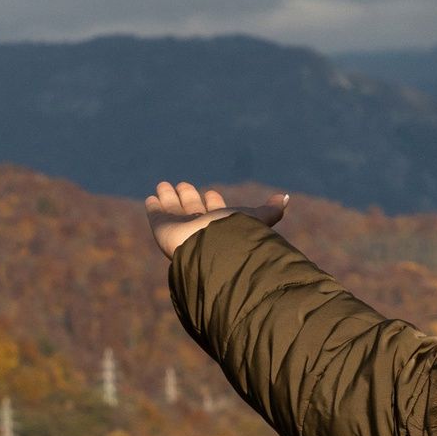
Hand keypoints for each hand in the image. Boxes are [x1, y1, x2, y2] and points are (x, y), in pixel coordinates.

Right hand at [145, 182, 286, 257]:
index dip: (213, 202)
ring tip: (163, 185)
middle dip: (188, 197)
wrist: (213, 250)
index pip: (215, 212)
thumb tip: (285, 197)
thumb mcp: (256, 218)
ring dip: (169, 197)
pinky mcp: (163, 230)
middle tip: (183, 185)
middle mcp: (201, 227)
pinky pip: (157, 216)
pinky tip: (151, 198)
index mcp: (221, 226)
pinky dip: (153, 207)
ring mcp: (181, 230)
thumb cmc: (237, 235)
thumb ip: (270, 210)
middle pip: (193, 209)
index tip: (211, 193)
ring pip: (174, 210)